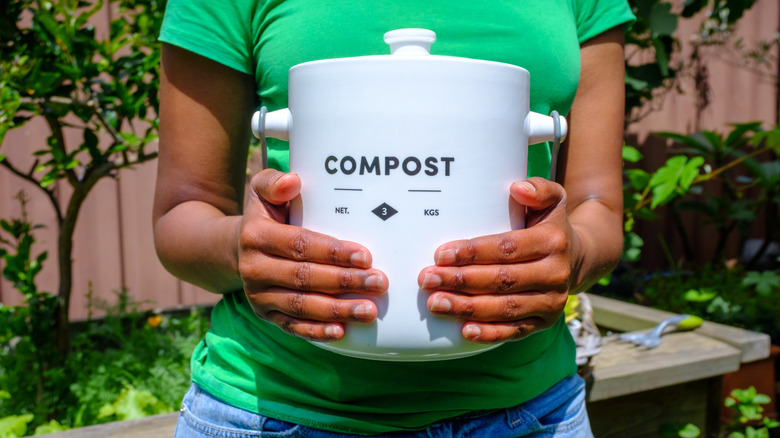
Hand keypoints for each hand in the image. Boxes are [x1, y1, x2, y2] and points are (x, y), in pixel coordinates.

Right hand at [238, 169, 388, 341]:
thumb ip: (274, 182)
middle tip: (379, 282)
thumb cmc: (264, 216)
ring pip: (301, 306)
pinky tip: (341, 332)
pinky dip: (316, 332)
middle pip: (304, 278)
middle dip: (344, 282)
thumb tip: (293, 181)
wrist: (234, 249)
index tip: (365, 256)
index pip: (300, 245)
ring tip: (370, 310)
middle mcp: (253, 269)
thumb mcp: (262, 191)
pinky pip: (292, 327)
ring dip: (337, 310)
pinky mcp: (266, 315)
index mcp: (256, 236)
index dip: (333, 252)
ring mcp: (259, 296)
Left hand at [418, 177, 575, 343]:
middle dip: (461, 281)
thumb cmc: (549, 226)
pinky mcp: (545, 323)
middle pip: (502, 280)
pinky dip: (489, 333)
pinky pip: (515, 332)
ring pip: (505, 308)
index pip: (507, 248)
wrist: (578, 259)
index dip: (472, 252)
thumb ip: (538, 189)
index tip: (440, 254)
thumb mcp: (551, 200)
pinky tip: (463, 330)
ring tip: (435, 303)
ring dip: (467, 307)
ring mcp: (551, 303)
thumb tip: (518, 188)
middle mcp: (556, 275)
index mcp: (553, 242)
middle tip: (427, 279)